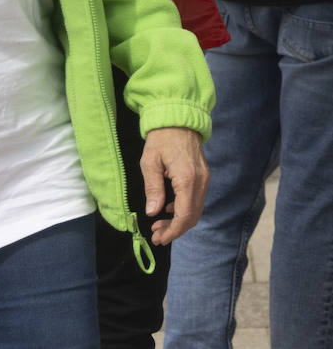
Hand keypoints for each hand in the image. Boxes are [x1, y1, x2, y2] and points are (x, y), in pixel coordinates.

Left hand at [141, 126, 208, 244]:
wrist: (178, 117)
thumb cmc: (161, 136)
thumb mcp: (150, 161)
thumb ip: (153, 188)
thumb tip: (153, 212)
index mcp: (187, 179)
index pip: (184, 215)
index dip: (172, 231)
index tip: (158, 237)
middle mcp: (200, 182)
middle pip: (192, 217)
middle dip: (175, 229)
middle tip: (157, 234)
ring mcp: (204, 179)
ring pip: (195, 210)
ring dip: (179, 221)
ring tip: (159, 224)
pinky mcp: (203, 176)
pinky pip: (196, 199)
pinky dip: (184, 209)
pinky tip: (169, 208)